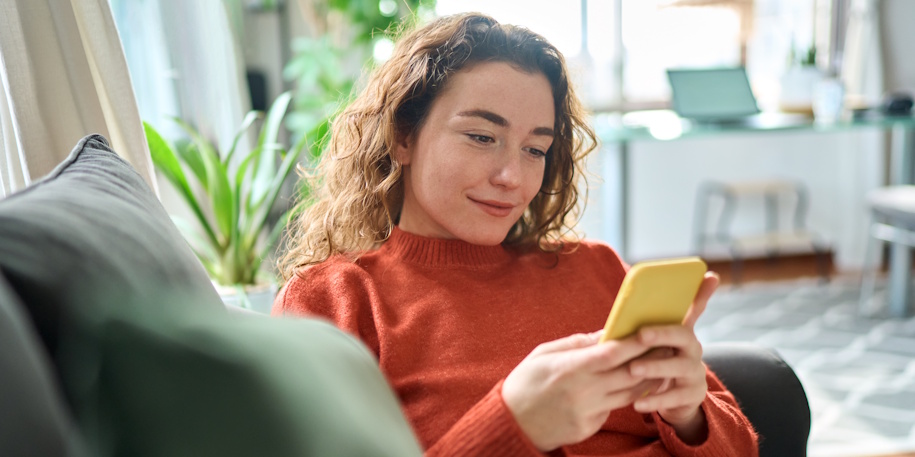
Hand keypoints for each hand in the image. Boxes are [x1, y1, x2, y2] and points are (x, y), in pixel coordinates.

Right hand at [501, 331, 662, 451]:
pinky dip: (625, 397)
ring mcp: (588, 412)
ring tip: (661, 366)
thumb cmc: (525, 382)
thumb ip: (577, 343)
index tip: (651, 331)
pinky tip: (635, 387)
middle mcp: (583, 392)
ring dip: (647, 380)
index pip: (612, 354)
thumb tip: (605, 333)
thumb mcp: (544, 354)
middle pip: (628, 374)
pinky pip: (613, 409)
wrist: (512, 422)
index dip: (635, 343)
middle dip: (651, 359)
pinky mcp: (589, 427)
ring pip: (629, 395)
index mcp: (570, 369)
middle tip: (667, 346)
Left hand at [628, 272, 718, 442]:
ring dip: (654, 366)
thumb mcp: (653, 344)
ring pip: (679, 367)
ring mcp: (695, 372)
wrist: (674, 400)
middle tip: (641, 334)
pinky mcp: (692, 395)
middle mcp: (693, 349)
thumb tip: (626, 309)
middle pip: (684, 335)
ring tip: (632, 369)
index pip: (695, 308)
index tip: (710, 275)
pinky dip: (654, 399)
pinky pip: (674, 397)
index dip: (703, 292)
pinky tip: (637, 403)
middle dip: (662, 333)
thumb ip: (644, 326)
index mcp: (682, 332)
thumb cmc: (658, 362)